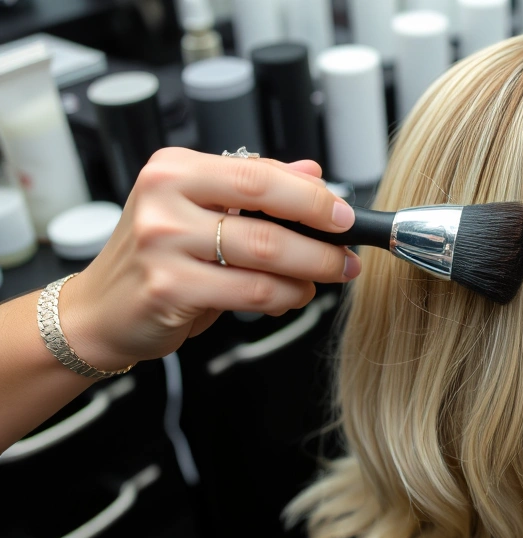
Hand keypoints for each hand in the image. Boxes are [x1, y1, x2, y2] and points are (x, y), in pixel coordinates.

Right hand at [58, 148, 360, 370]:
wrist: (100, 310)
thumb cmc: (158, 258)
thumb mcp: (200, 211)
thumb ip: (255, 189)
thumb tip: (313, 171)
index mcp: (174, 169)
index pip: (258, 173)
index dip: (310, 195)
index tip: (344, 214)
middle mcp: (164, 198)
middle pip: (266, 210)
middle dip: (320, 235)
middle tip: (348, 253)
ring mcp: (163, 243)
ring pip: (265, 254)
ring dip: (310, 270)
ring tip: (325, 278)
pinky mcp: (169, 287)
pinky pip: (251, 292)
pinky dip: (284, 297)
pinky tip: (292, 297)